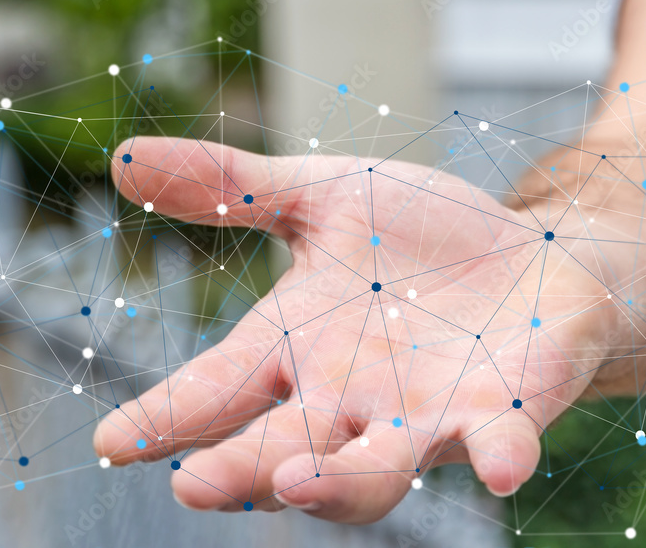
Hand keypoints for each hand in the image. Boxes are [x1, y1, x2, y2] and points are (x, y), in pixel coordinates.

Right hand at [93, 136, 609, 523]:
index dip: (165, 417)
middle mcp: (350, 398)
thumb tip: (122, 160)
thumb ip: (235, 188)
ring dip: (339, 483)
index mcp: (297, 349)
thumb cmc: (418, 238)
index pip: (217, 389)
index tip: (113, 440)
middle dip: (239, 469)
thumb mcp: (325, 196)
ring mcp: (426, 413)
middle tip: (194, 485)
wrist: (532, 255)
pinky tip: (501, 468)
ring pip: (374, 472)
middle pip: (281, 448)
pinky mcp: (503, 411)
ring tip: (296, 481)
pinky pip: (498, 444)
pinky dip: (498, 457)